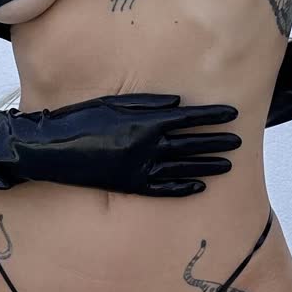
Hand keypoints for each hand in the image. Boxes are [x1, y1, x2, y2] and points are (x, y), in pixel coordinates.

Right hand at [0, 92, 242, 196]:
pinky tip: (201, 186)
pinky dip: (184, 188)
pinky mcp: (131, 186)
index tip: (232, 114)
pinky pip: (165, 189)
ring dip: (208, 165)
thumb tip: (179, 102)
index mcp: (145, 121)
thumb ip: (148, 102)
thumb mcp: (113, 101)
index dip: (213, 116)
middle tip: (238, 141)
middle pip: (192, 144)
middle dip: (218, 142)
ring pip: (184, 167)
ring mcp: (141, 168)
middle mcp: (148, 146)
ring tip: (228, 165)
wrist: (53, 149)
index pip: (189, 117)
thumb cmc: (81, 119)